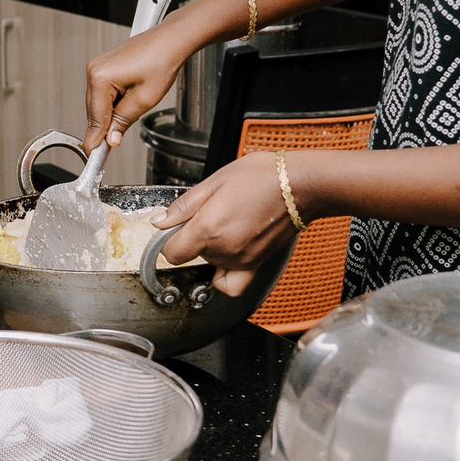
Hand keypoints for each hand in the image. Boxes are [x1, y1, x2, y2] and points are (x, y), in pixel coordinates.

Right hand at [83, 29, 189, 154]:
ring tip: (127, 119)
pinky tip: (126, 104)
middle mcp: (94, 69)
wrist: (171, 40)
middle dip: (105, 126)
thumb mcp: (144, 99)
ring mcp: (98, 66)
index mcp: (100, 77)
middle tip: (111, 145)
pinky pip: (104, 91)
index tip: (93, 154)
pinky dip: (113, 102)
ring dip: (111, 113)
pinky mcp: (105, 65)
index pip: (95, 116)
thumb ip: (123, 121)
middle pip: (94, 110)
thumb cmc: (161, 61)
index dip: (95, 138)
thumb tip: (111, 138)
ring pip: (99, 101)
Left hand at [156, 151, 301, 296]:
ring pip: (212, 264)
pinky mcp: (256, 264)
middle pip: (193, 255)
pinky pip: (233, 284)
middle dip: (195, 236)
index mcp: (209, 228)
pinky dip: (225, 275)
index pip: (172, 253)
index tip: (175, 229)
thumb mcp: (215, 181)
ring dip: (212, 249)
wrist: (299, 185)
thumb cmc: (262, 177)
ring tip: (228, 222)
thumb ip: (184, 206)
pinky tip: (228, 256)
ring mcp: (242, 260)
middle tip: (211, 212)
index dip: (168, 240)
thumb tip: (160, 221)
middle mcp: (225, 250)